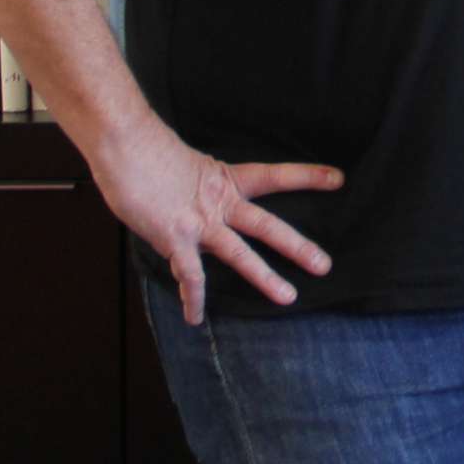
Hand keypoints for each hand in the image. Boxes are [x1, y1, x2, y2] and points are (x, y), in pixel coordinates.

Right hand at [91, 119, 340, 326]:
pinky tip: (195, 319)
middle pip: (268, 225)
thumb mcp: (184, 164)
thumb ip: (197, 187)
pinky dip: (192, 299)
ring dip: (265, 277)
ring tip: (288, 297)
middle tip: (325, 265)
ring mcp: (198, 222)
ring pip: (240, 254)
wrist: (125, 145)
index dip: (307, 177)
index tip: (338, 179)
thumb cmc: (147, 150)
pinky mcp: (174, 238)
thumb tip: (195, 197)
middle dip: (297, 246)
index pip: (274, 176)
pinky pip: (189, 275)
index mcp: (225, 180)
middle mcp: (218, 203)